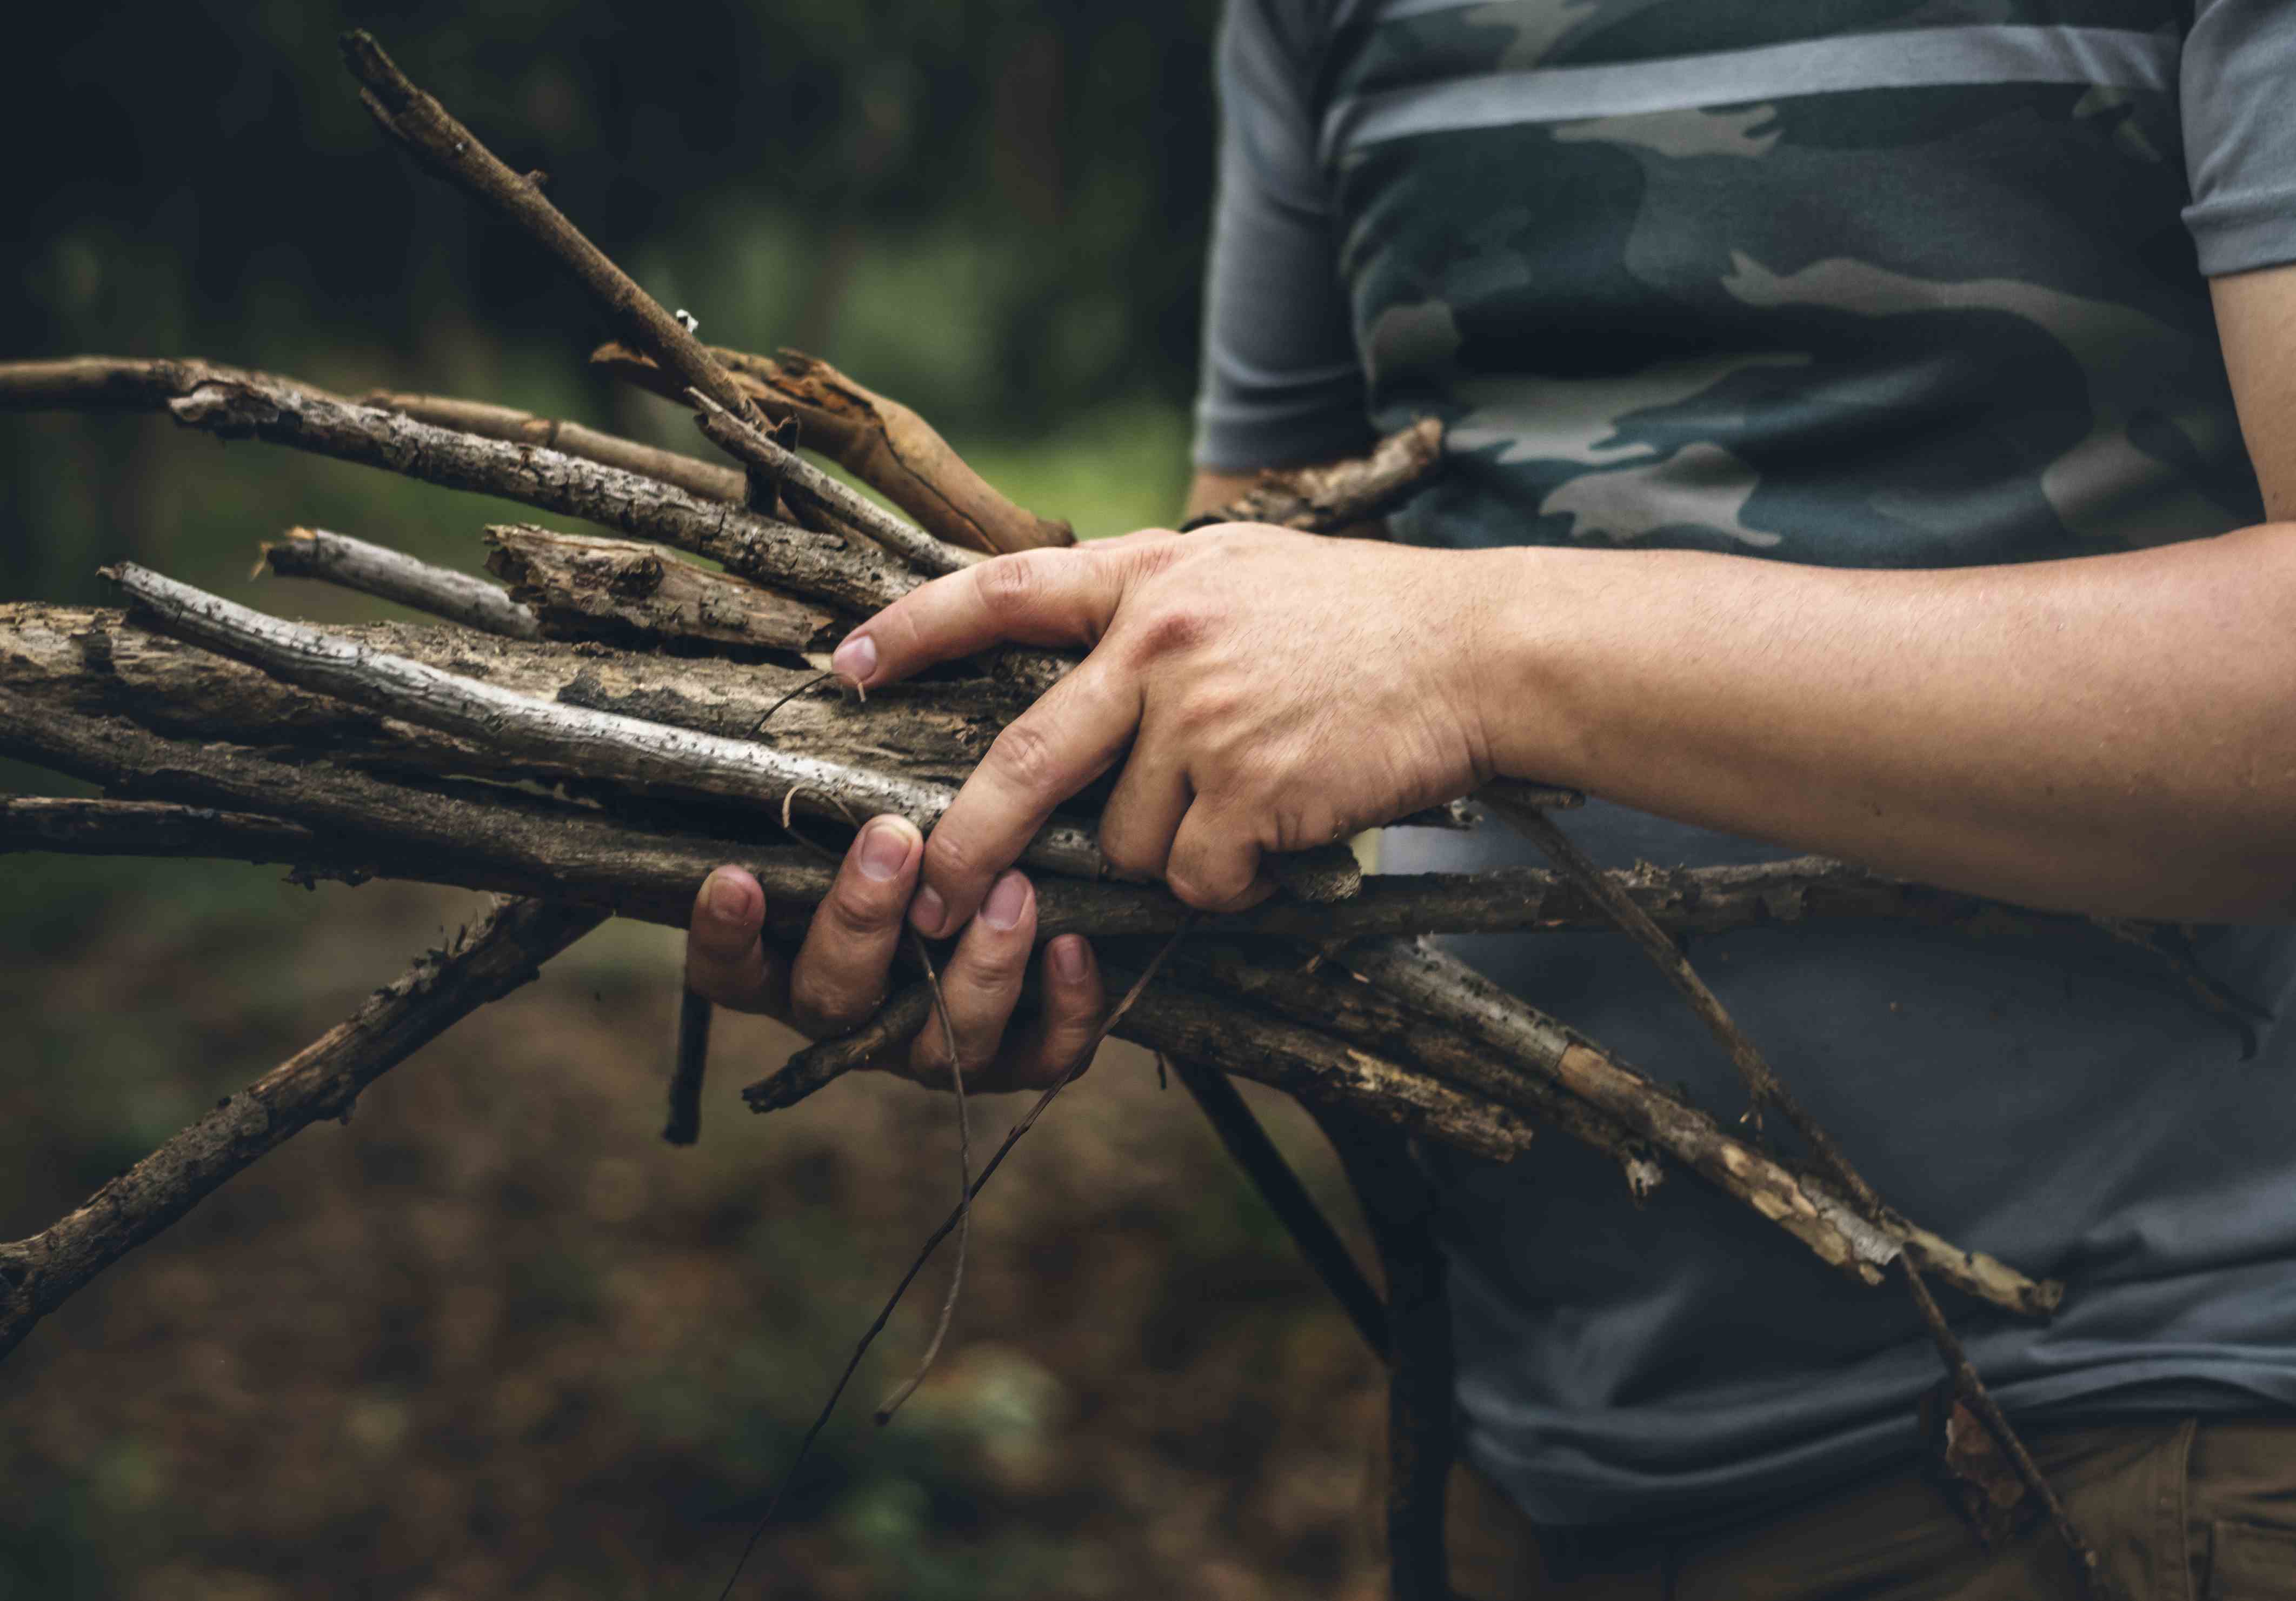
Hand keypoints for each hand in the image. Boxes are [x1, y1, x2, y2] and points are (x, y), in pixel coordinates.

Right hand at [683, 813, 1106, 1090]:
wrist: (1062, 880)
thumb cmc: (942, 823)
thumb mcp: (887, 798)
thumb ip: (848, 779)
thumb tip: (832, 672)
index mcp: (798, 955)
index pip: (731, 970)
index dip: (721, 936)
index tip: (732, 875)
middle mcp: (859, 1011)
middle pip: (830, 997)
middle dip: (859, 919)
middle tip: (894, 840)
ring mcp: (934, 1045)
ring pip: (938, 1043)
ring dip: (975, 966)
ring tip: (1015, 889)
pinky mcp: (1020, 1061)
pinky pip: (1041, 1059)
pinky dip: (1061, 1008)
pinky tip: (1073, 944)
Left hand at [831, 524, 1502, 928]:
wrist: (1480, 650)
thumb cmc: (1363, 621)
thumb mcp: (1240, 574)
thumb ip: (1150, 609)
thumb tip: (1074, 671)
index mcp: (1149, 579)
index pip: (1003, 592)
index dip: (916, 630)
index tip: (845, 667)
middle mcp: (1161, 640)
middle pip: (1026, 758)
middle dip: (970, 843)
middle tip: (931, 902)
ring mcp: (1204, 715)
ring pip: (1128, 841)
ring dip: (1176, 853)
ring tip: (1250, 808)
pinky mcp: (1251, 788)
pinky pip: (1198, 877)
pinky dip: (1231, 882)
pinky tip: (1284, 838)